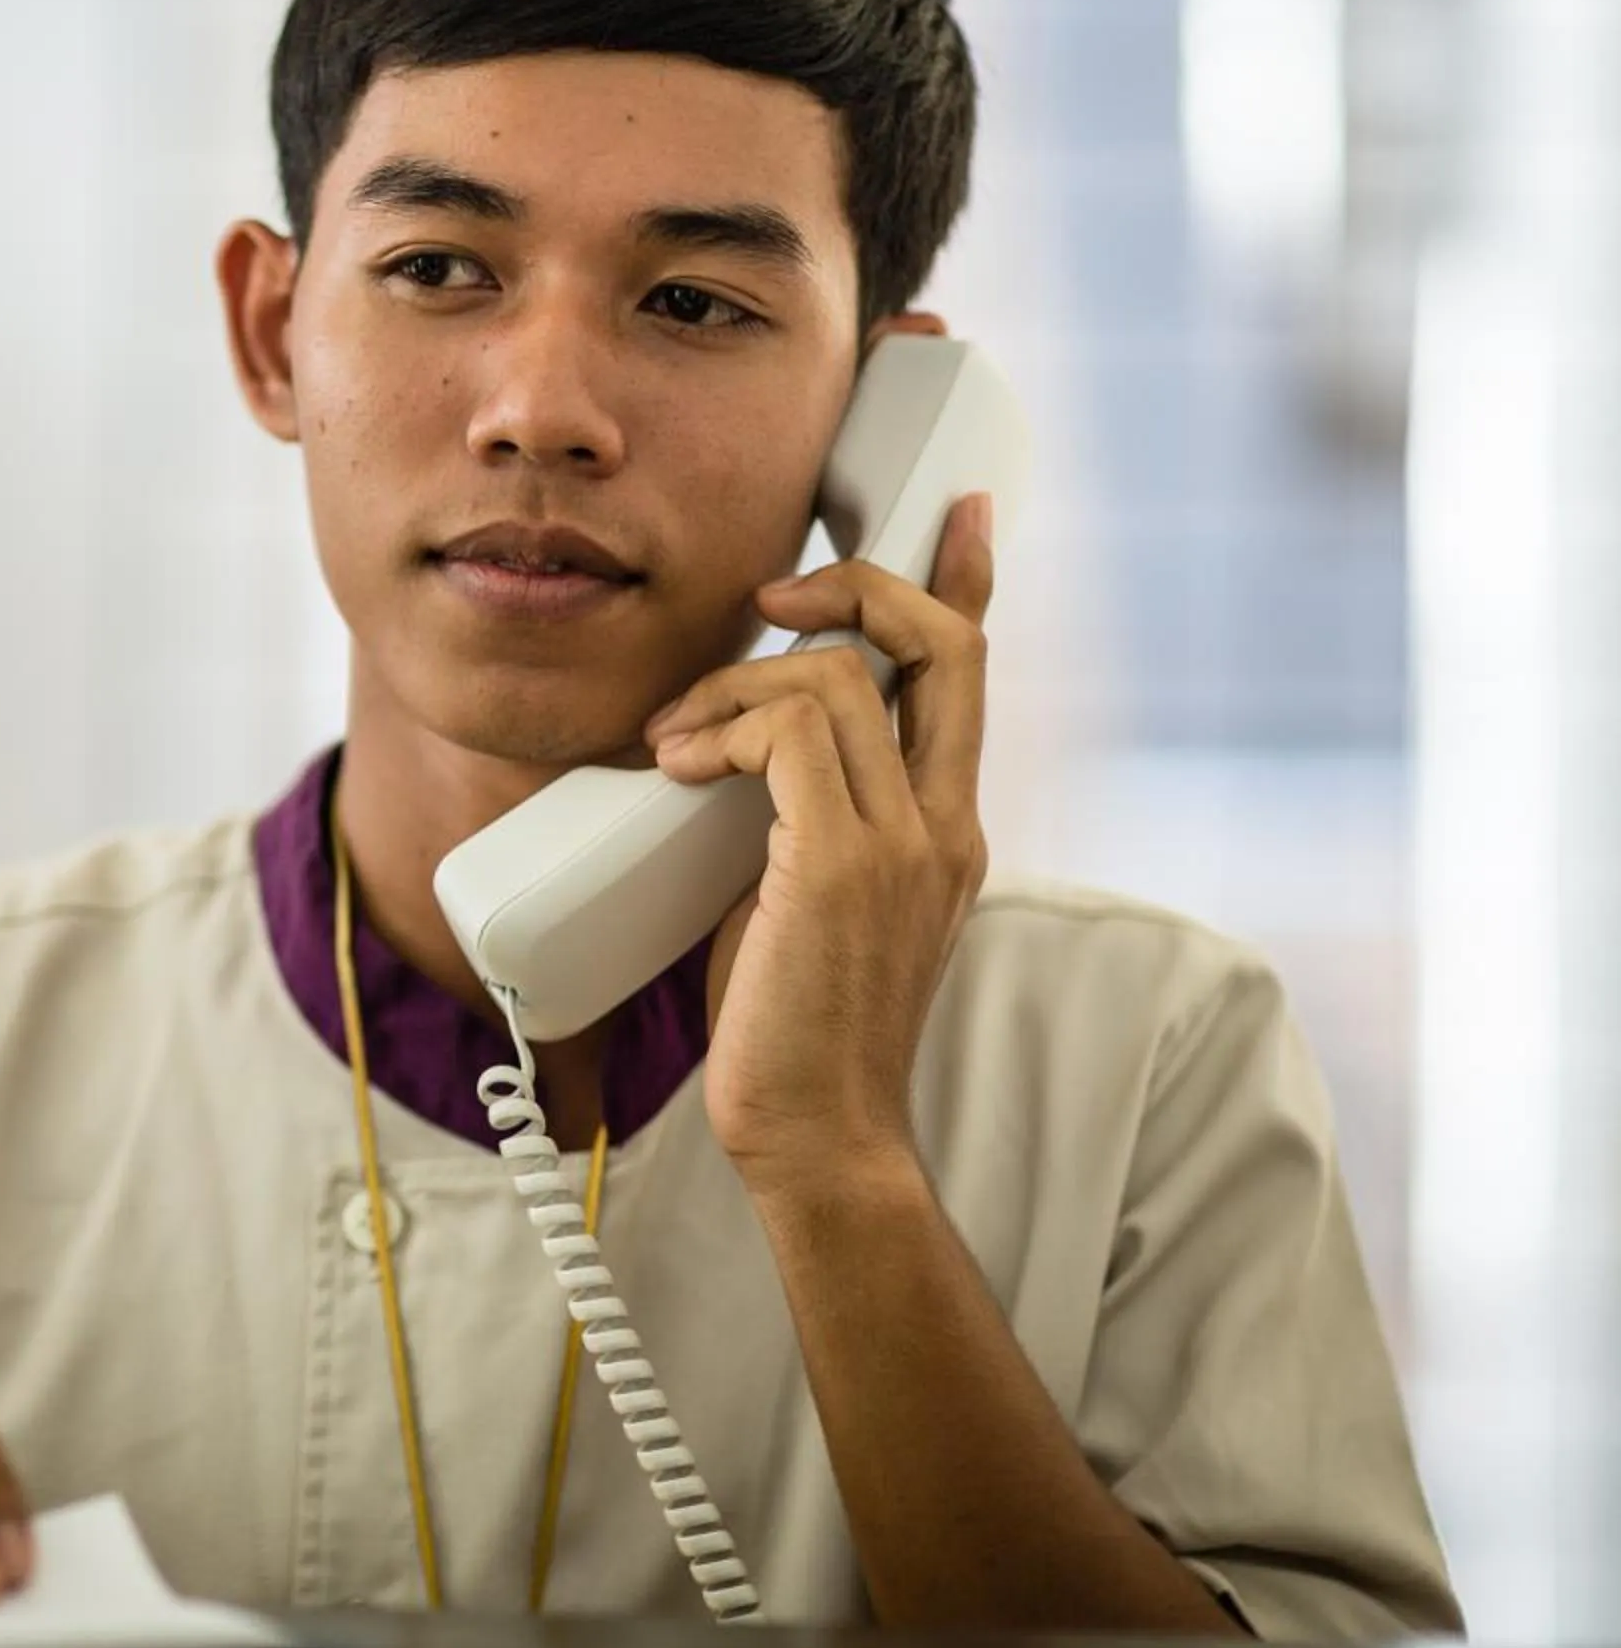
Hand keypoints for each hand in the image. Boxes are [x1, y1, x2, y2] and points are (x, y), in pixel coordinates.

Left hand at [641, 493, 997, 1196]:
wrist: (817, 1133)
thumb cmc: (795, 1028)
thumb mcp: (805, 899)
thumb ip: (800, 822)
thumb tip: (727, 753)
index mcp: (948, 828)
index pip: (972, 677)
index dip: (964, 583)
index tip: (958, 514)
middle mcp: (946, 823)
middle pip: (941, 645)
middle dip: (859, 586)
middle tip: (773, 595)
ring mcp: (905, 842)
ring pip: (843, 678)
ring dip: (738, 681)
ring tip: (675, 739)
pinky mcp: (843, 861)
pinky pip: (793, 731)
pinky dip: (724, 725)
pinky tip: (677, 764)